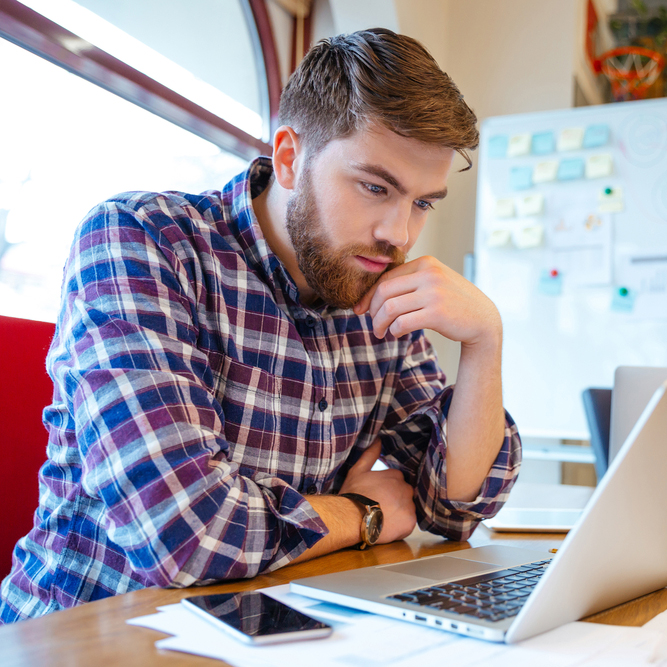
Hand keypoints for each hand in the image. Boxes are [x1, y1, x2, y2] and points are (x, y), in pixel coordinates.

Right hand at [339, 440, 415, 543]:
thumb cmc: (353, 494)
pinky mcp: (410, 523)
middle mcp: (405, 489)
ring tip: (382, 518)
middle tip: (380, 507)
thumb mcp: (358, 470)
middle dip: (395, 500)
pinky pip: (408, 523)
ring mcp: (409, 506)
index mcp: (395, 476)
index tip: (377, 495)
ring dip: (398, 512)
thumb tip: (378, 438)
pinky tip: (387, 526)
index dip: (387, 489)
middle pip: (404, 494)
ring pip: (407, 508)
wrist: (351, 519)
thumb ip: (370, 454)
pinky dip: (400, 525)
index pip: (397, 481)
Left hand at [353, 256, 501, 347]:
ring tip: (380, 332)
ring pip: (390, 308)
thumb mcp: (434, 283)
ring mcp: (434, 293)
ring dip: (379, 323)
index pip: (386, 278)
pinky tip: (397, 334)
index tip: (361, 309)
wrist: (483, 320)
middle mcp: (429, 274)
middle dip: (372, 310)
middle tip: (372, 324)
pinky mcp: (436, 313)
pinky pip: (402, 322)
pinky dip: (394, 330)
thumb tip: (372, 295)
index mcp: (426, 263)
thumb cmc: (453, 303)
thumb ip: (409, 283)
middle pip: (384, 292)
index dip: (368, 295)